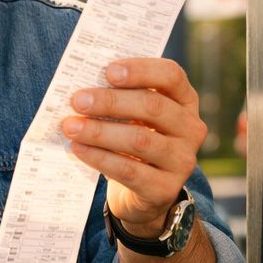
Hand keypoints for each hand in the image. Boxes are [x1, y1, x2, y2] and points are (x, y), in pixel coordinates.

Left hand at [61, 57, 207, 236]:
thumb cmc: (134, 140)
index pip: (172, 76)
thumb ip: (120, 97)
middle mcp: (191, 129)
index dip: (141, 70)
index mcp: (186, 101)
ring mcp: (182, 160)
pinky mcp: (166, 188)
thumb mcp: (134, 115)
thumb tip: (84, 87)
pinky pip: (129, 170)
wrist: (143, 192)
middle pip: (153, 107)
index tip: (109, 71)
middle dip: (111, 102)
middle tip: (78, 101)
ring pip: (140, 140)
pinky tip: (78, 148)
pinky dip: (100, 158)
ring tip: (71, 126)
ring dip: (100, 131)